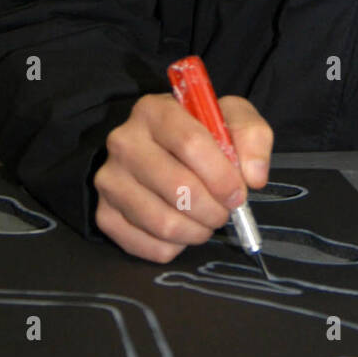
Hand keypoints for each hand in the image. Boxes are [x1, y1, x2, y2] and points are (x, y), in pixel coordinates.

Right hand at [93, 93, 272, 262]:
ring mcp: (109, 180)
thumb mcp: (231, 118)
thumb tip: (253, 176)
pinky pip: (148, 246)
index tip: (238, 192)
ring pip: (163, 222)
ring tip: (207, 220)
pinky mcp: (104, 214)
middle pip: (177, 187)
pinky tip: (183, 229)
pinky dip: (175, 247)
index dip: (222, 175)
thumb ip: (252, 137)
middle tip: (225, 211)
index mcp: (154, 110)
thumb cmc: (201, 132)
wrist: (163, 149)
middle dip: (213, 209)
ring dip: (198, 231)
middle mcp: (123, 142)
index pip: (190, 144)